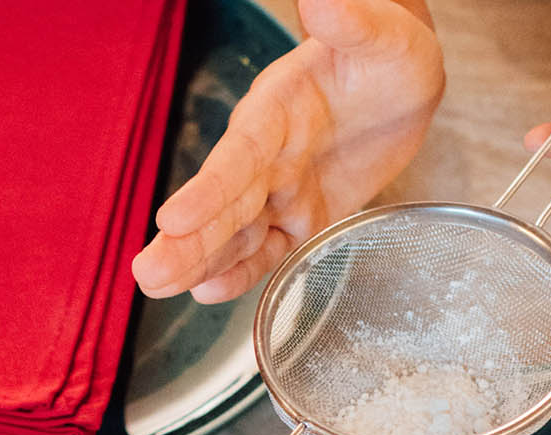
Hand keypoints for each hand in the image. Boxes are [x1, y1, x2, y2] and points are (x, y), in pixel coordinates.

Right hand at [131, 0, 442, 304]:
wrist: (403, 88)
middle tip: (148, 274)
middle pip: (224, 205)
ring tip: (157, 287)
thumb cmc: (390, 56)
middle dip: (188, 241)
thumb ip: (352, 24)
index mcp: (278, 110)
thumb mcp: (384, 35)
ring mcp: (280, 191)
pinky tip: (209, 292)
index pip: (238, 156)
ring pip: (235, 234)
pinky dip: (241, 274)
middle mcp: (269, 155)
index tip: (173, 219)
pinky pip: (267, 252)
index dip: (208, 190)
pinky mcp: (299, 220)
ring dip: (199, 263)